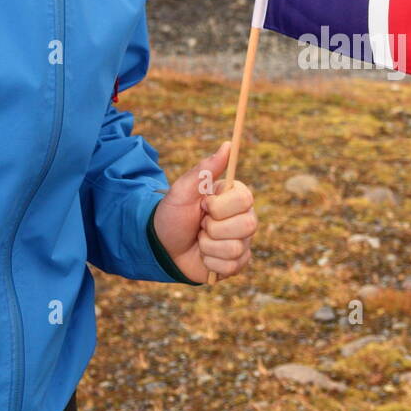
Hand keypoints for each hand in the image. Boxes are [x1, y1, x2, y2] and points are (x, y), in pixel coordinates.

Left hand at [151, 142, 256, 283]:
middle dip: (213, 228)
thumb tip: (227, 144)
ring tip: (200, 240)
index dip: (221, 205)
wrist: (162, 247)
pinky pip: (232, 266)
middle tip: (200, 224)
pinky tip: (203, 256)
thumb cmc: (173, 214)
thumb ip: (205, 169)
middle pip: (247, 225)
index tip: (204, 205)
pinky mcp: (238, 263)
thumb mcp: (182, 190)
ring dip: (208, 245)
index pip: (246, 198)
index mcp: (234, 197)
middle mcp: (243, 218)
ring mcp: (242, 242)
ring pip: (236, 248)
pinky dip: (210, 262)